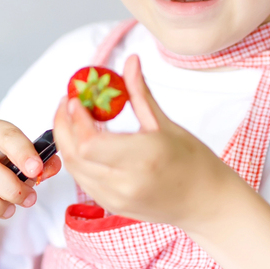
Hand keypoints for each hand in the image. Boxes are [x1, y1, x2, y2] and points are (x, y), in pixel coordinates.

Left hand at [52, 54, 241, 229]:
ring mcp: (117, 199)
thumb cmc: (194, 163)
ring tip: (74, 119)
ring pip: (75, 169)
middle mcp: (126, 183)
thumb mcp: (167, 124)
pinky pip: (84, 180)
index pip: (90, 143)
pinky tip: (85, 141)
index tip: (76, 98)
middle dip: (63, 126)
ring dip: (68, 142)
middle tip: (68, 103)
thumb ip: (140, 93)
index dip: (76, 119)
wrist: (207, 203)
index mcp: (143, 159)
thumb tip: (130, 61)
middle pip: (75, 155)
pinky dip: (78, 159)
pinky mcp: (112, 207)